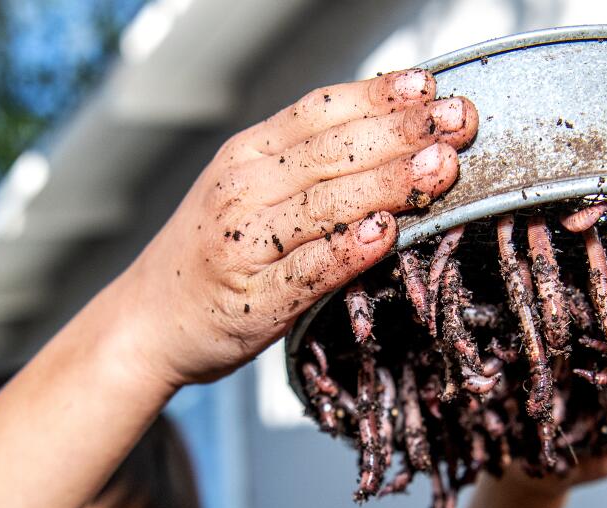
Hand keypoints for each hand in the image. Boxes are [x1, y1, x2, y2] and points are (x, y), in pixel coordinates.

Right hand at [116, 69, 478, 386]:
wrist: (145, 322)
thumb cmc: (212, 256)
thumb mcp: (246, 192)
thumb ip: (304, 166)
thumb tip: (393, 137)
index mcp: (246, 156)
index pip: (319, 112)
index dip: (379, 96)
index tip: (432, 87)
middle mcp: (242, 191)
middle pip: (332, 152)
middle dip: (402, 133)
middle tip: (460, 123)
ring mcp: (245, 246)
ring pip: (325, 204)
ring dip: (388, 181)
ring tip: (441, 168)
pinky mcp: (254, 301)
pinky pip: (308, 270)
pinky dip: (348, 250)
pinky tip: (386, 234)